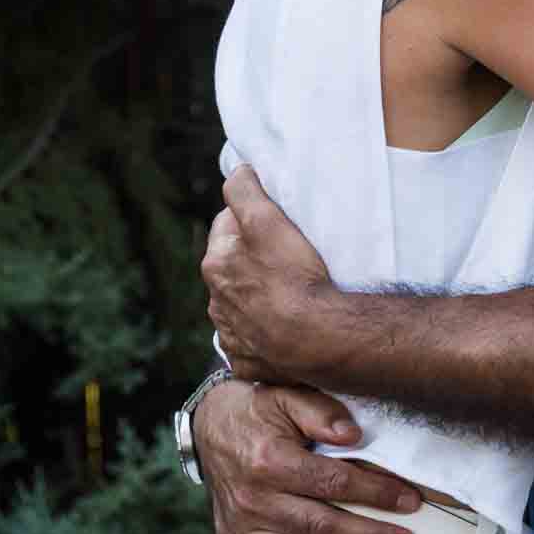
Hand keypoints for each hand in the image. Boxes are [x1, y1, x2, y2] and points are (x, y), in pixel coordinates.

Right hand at [194, 378, 424, 533]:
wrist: (209, 423)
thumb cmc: (258, 408)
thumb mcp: (287, 394)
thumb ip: (320, 412)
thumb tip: (355, 435)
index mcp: (271, 461)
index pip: (332, 483)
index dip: (375, 493)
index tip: (410, 501)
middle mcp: (253, 499)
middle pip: (318, 526)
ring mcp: (241, 526)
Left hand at [203, 168, 332, 381]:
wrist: (317, 340)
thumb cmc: (294, 278)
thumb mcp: (267, 221)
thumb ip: (245, 191)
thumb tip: (237, 172)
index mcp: (216, 265)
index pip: (226, 225)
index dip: (250, 218)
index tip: (276, 222)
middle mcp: (216, 301)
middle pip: (233, 266)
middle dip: (252, 258)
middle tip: (288, 257)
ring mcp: (232, 335)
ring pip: (242, 303)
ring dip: (258, 295)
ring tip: (291, 293)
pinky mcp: (249, 362)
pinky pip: (254, 340)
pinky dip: (266, 331)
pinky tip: (287, 326)